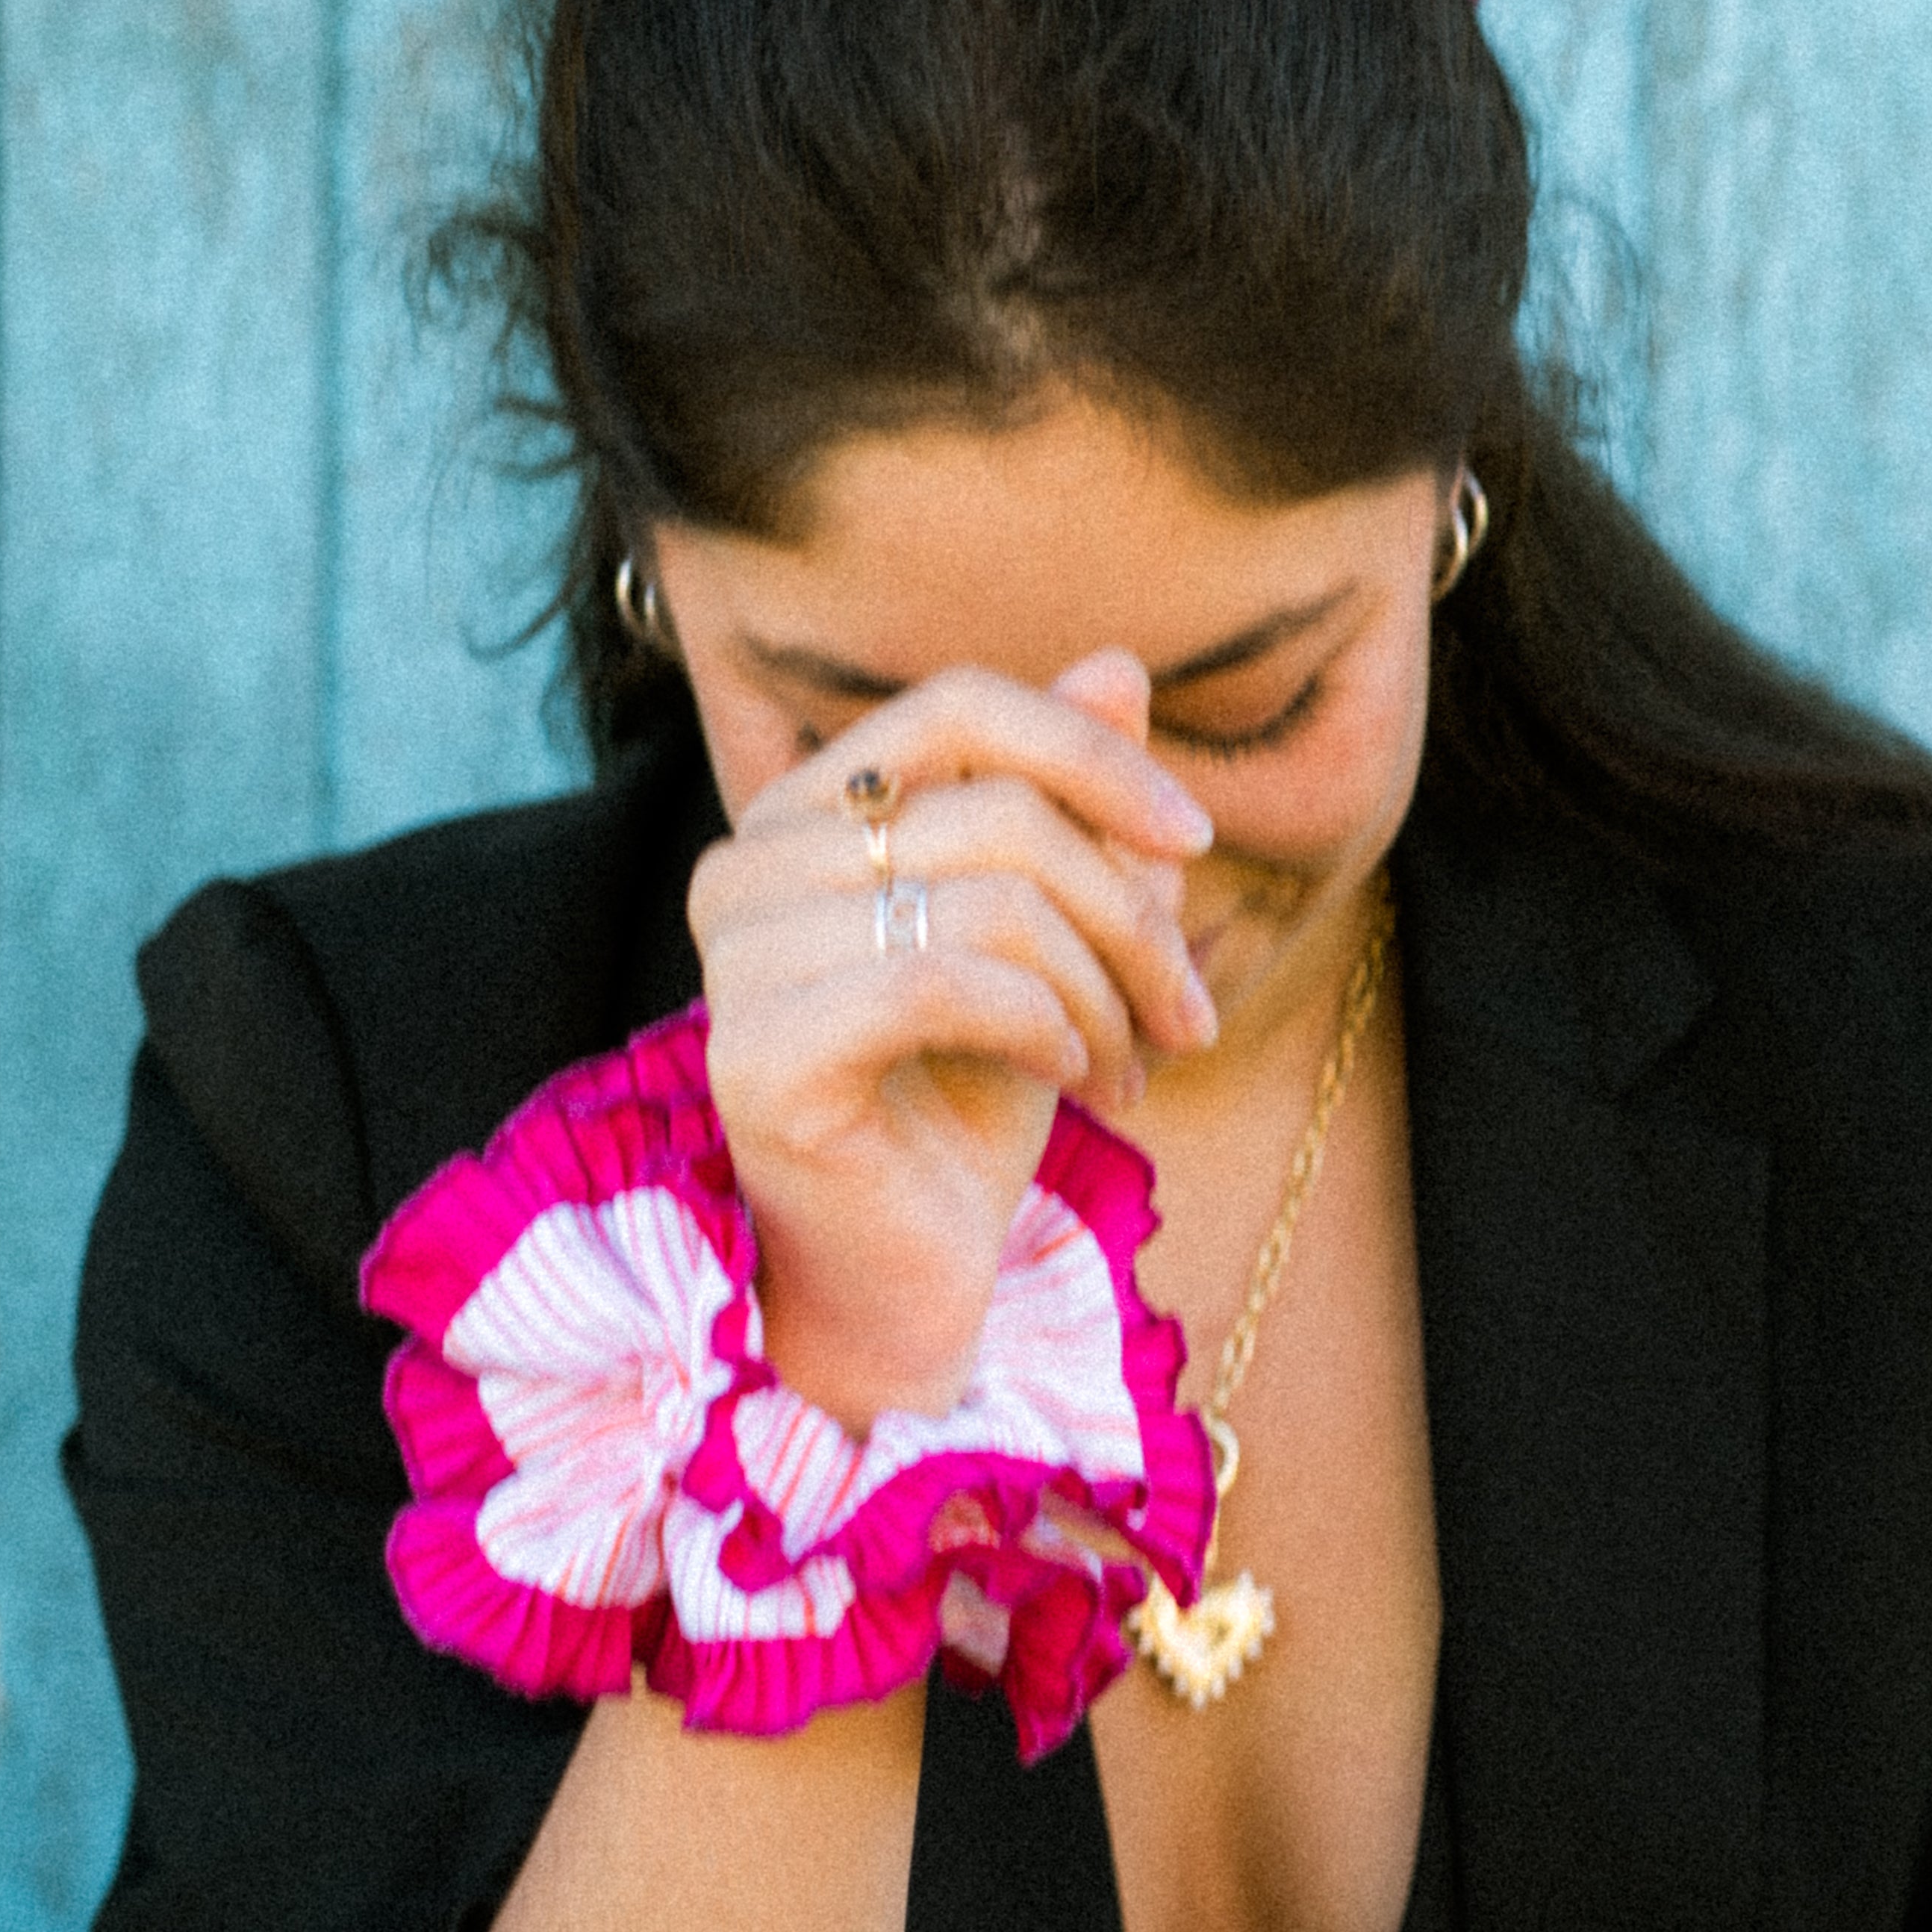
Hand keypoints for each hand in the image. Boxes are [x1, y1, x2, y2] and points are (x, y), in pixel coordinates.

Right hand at [688, 655, 1218, 1426]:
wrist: (912, 1267)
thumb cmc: (973, 1093)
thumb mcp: (1052, 933)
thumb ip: (1069, 802)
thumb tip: (1117, 664)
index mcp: (808, 809)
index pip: (959, 706)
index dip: (1094, 755)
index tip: (1194, 839)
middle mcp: (748, 861)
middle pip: (998, 812)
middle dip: (1129, 913)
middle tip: (1182, 1012)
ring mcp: (737, 959)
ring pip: (989, 900)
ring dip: (1100, 990)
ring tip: (1128, 1062)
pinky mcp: (756, 1054)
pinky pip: (944, 984)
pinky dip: (1044, 1028)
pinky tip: (1072, 1080)